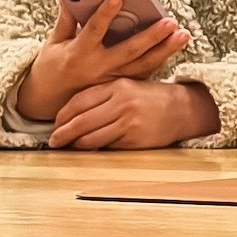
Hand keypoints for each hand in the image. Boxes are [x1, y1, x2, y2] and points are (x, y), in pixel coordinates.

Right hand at [15, 0, 190, 122]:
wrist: (48, 104)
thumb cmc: (51, 68)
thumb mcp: (54, 43)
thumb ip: (66, 20)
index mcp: (79, 53)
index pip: (93, 31)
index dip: (104, 15)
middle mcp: (98, 68)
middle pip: (129, 51)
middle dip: (151, 36)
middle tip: (170, 22)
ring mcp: (112, 80)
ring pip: (143, 65)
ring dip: (165, 50)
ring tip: (183, 35)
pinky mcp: (120, 88)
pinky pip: (143, 74)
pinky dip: (160, 61)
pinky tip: (175, 47)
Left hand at [49, 78, 219, 149]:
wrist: (183, 109)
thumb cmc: (151, 98)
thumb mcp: (127, 86)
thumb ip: (102, 95)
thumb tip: (71, 112)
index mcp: (117, 86)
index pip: (80, 101)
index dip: (63, 115)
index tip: (55, 124)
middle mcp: (122, 103)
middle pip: (81, 121)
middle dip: (63, 133)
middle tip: (53, 140)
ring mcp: (129, 122)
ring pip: (90, 138)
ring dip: (75, 145)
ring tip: (68, 147)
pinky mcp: (135, 139)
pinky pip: (106, 146)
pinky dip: (94, 149)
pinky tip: (88, 150)